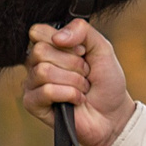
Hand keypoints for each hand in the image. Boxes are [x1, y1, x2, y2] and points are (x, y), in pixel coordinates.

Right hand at [22, 20, 136, 145]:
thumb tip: (58, 36)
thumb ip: (83, 31)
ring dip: (74, 81)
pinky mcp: (32, 103)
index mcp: (50, 46)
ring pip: (44, 71)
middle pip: (40, 51)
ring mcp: (32, 83)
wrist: (113, 114)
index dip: (64, 42)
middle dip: (73, 64)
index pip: (38, 32)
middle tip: (85, 74)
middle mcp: (36, 63)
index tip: (82, 52)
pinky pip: (46, 91)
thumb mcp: (102, 48)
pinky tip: (77, 100)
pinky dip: (69, 94)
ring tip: (82, 88)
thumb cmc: (106, 81)